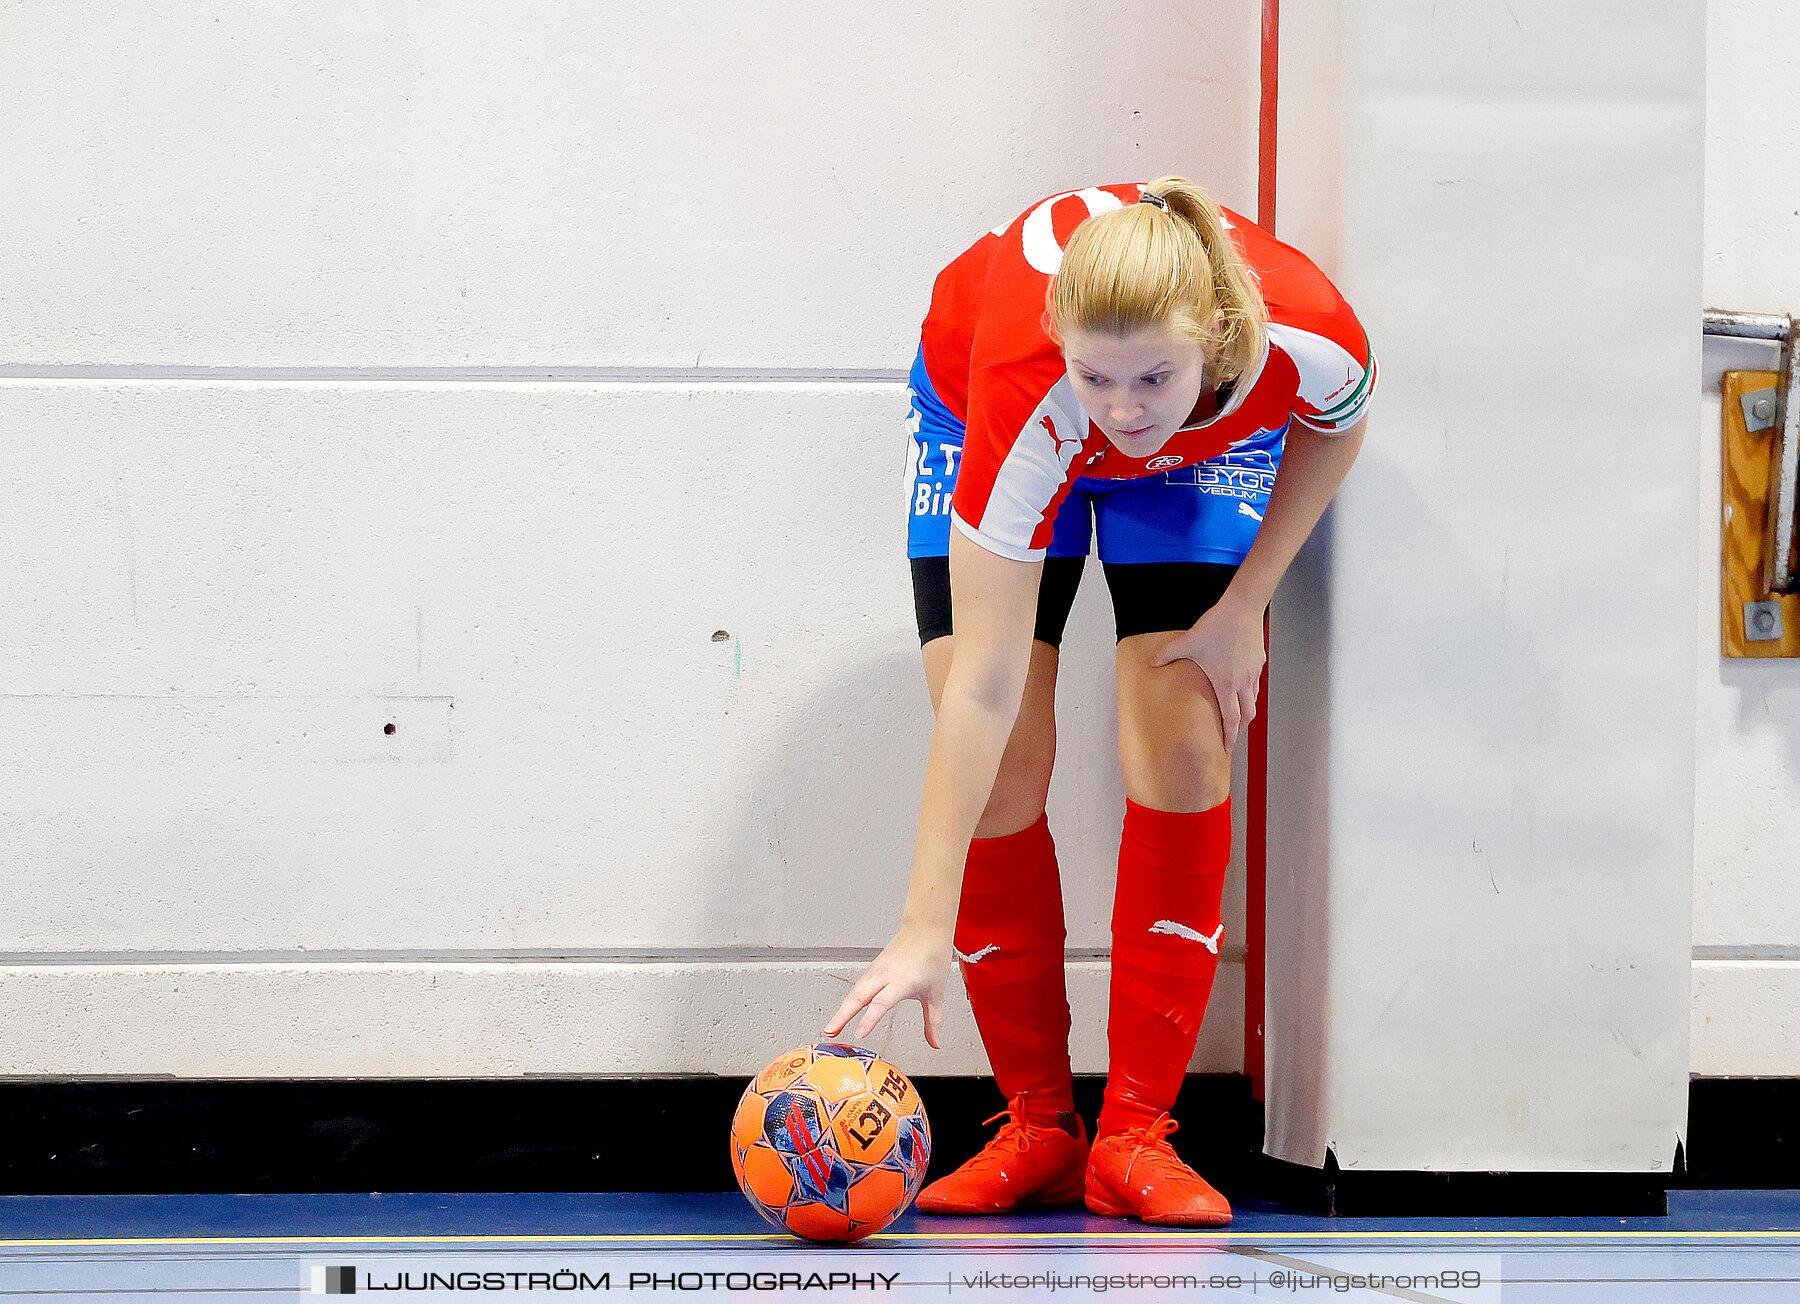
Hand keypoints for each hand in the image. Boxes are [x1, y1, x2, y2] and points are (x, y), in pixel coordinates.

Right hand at [823, 926, 952, 1049]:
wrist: (926, 929)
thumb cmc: (932, 957)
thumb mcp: (936, 993)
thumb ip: (933, 1022)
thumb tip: (935, 1043)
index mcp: (902, 981)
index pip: (881, 1002)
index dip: (869, 1019)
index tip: (859, 1033)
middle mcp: (885, 974)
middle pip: (858, 997)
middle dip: (842, 1015)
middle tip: (830, 1032)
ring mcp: (877, 970)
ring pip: (855, 991)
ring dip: (842, 1010)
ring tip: (831, 1028)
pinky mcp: (873, 968)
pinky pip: (858, 986)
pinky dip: (849, 1000)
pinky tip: (844, 1012)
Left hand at [1149, 602, 1265, 751]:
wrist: (1242, 608)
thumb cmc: (1217, 626)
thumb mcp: (1187, 642)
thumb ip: (1167, 654)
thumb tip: (1151, 662)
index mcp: (1225, 683)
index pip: (1230, 718)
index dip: (1229, 736)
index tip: (1227, 749)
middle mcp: (1242, 682)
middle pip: (1247, 715)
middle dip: (1240, 730)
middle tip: (1232, 737)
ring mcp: (1253, 672)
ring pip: (1253, 700)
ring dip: (1246, 712)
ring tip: (1238, 717)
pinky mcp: (1258, 662)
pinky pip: (1255, 684)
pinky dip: (1250, 693)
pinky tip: (1242, 689)